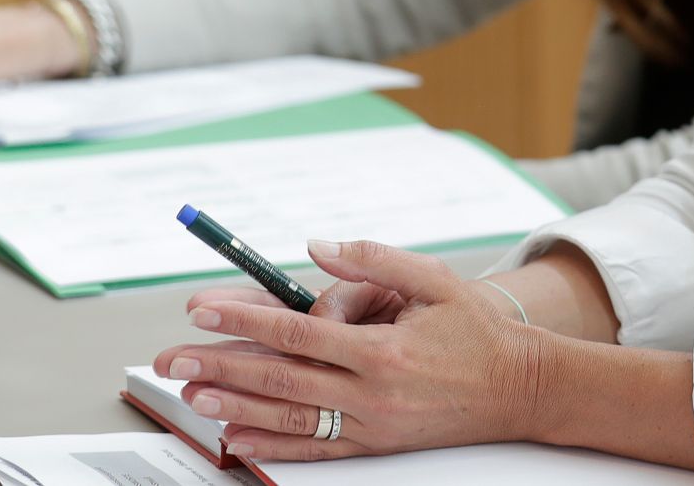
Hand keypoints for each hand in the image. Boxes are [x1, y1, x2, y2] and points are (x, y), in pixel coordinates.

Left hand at [155, 239, 541, 460]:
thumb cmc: (477, 329)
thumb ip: (373, 260)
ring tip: (192, 394)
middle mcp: (371, 391)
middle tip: (173, 358)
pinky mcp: (376, 444)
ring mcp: (371, 424)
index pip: (298, 330)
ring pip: (289, 416)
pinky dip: (271, 446)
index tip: (202, 309)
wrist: (520, 387)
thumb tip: (319, 245)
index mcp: (383, 346)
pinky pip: (315, 447)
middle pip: (280, 377)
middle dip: (221, 365)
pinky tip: (237, 437)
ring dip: (235, 406)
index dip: (245, 319)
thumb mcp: (433, 279)